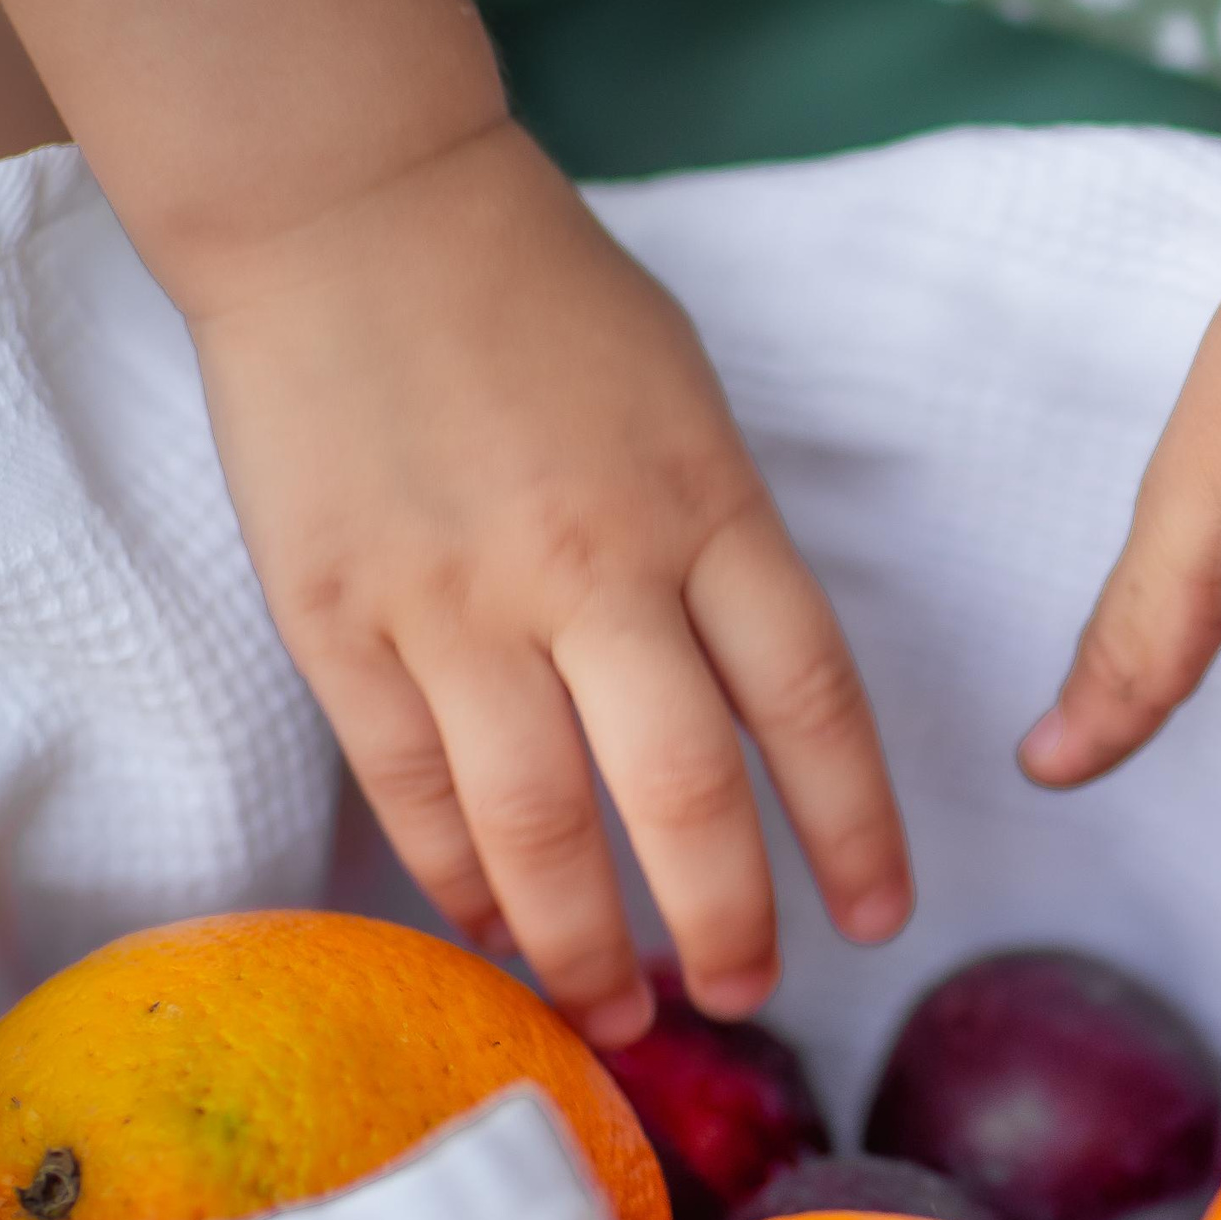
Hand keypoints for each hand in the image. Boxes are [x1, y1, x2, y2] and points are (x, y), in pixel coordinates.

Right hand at [182, 123, 911, 1042]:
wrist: (350, 208)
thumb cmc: (541, 304)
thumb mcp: (687, 409)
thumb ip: (723, 556)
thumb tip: (749, 720)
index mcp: (706, 503)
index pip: (811, 702)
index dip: (858, 829)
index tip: (882, 918)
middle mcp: (594, 566)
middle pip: (683, 796)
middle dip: (726, 924)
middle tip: (745, 994)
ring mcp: (456, 600)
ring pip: (535, 825)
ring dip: (583, 947)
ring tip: (615, 1011)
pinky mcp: (337, 620)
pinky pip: (410, 790)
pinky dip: (457, 882)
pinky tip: (492, 931)